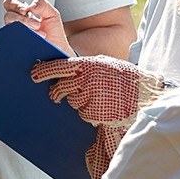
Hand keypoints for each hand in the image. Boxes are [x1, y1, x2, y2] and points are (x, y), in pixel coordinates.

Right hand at [3, 0, 72, 53]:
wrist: (58, 49)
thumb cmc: (54, 33)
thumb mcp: (52, 14)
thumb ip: (43, 4)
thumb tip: (31, 6)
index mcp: (23, 14)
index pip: (10, 4)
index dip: (14, 5)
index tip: (26, 10)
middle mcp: (17, 24)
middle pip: (8, 16)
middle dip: (22, 19)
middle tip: (36, 24)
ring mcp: (16, 35)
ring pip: (10, 28)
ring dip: (26, 28)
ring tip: (41, 34)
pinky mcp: (16, 46)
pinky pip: (13, 40)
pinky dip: (24, 38)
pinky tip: (35, 40)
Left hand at [30, 56, 165, 178]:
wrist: (146, 93)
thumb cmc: (124, 78)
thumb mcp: (104, 64)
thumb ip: (85, 67)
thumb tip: (65, 71)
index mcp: (87, 65)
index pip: (58, 66)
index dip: (43, 71)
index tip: (33, 75)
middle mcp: (86, 79)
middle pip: (60, 87)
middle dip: (56, 92)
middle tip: (55, 95)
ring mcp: (90, 96)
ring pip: (73, 101)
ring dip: (80, 102)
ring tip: (99, 97)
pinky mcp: (95, 112)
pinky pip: (84, 114)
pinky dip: (90, 112)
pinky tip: (104, 106)